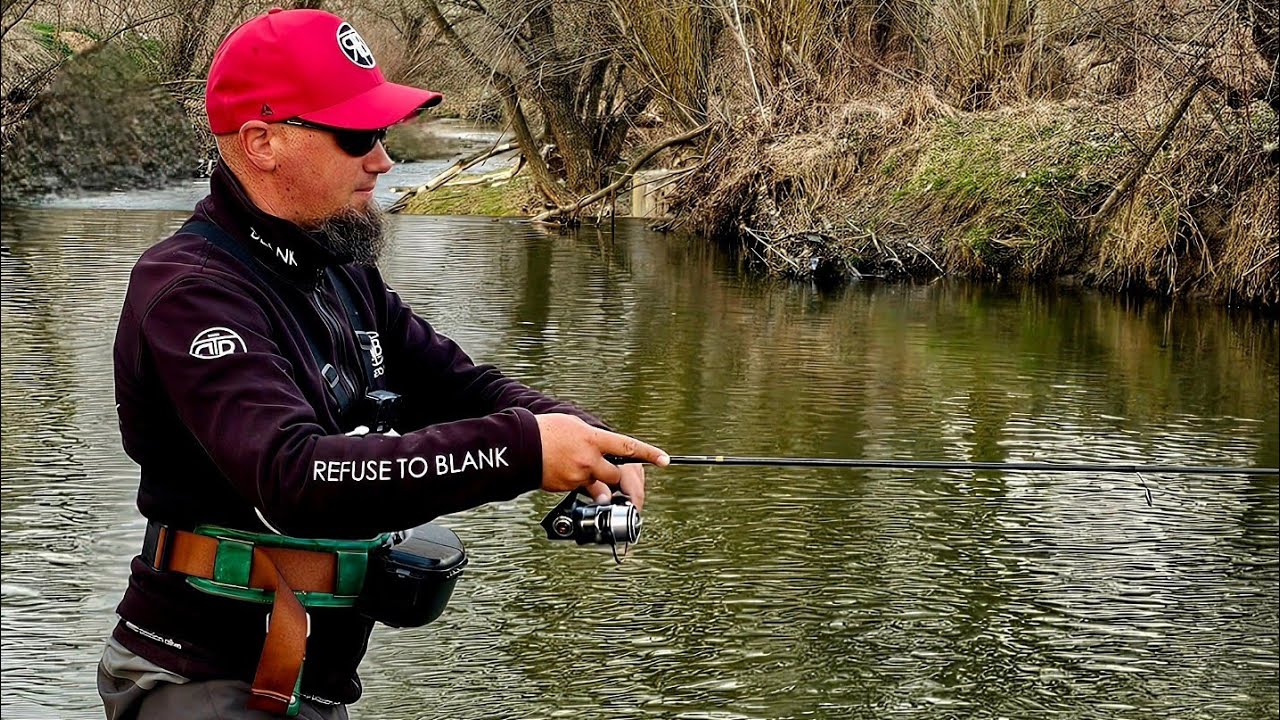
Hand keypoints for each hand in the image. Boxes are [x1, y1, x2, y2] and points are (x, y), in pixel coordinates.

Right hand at [535, 413, 667, 508]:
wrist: (520, 446)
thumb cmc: (546, 430)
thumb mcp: (574, 425)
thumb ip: (595, 440)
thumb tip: (605, 453)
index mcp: (594, 439)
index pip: (628, 447)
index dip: (649, 453)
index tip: (665, 460)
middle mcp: (590, 459)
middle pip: (617, 474)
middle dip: (617, 476)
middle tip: (616, 475)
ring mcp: (579, 475)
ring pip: (599, 485)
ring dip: (596, 481)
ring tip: (581, 470)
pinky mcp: (567, 487)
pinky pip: (581, 490)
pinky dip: (578, 483)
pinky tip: (565, 471)